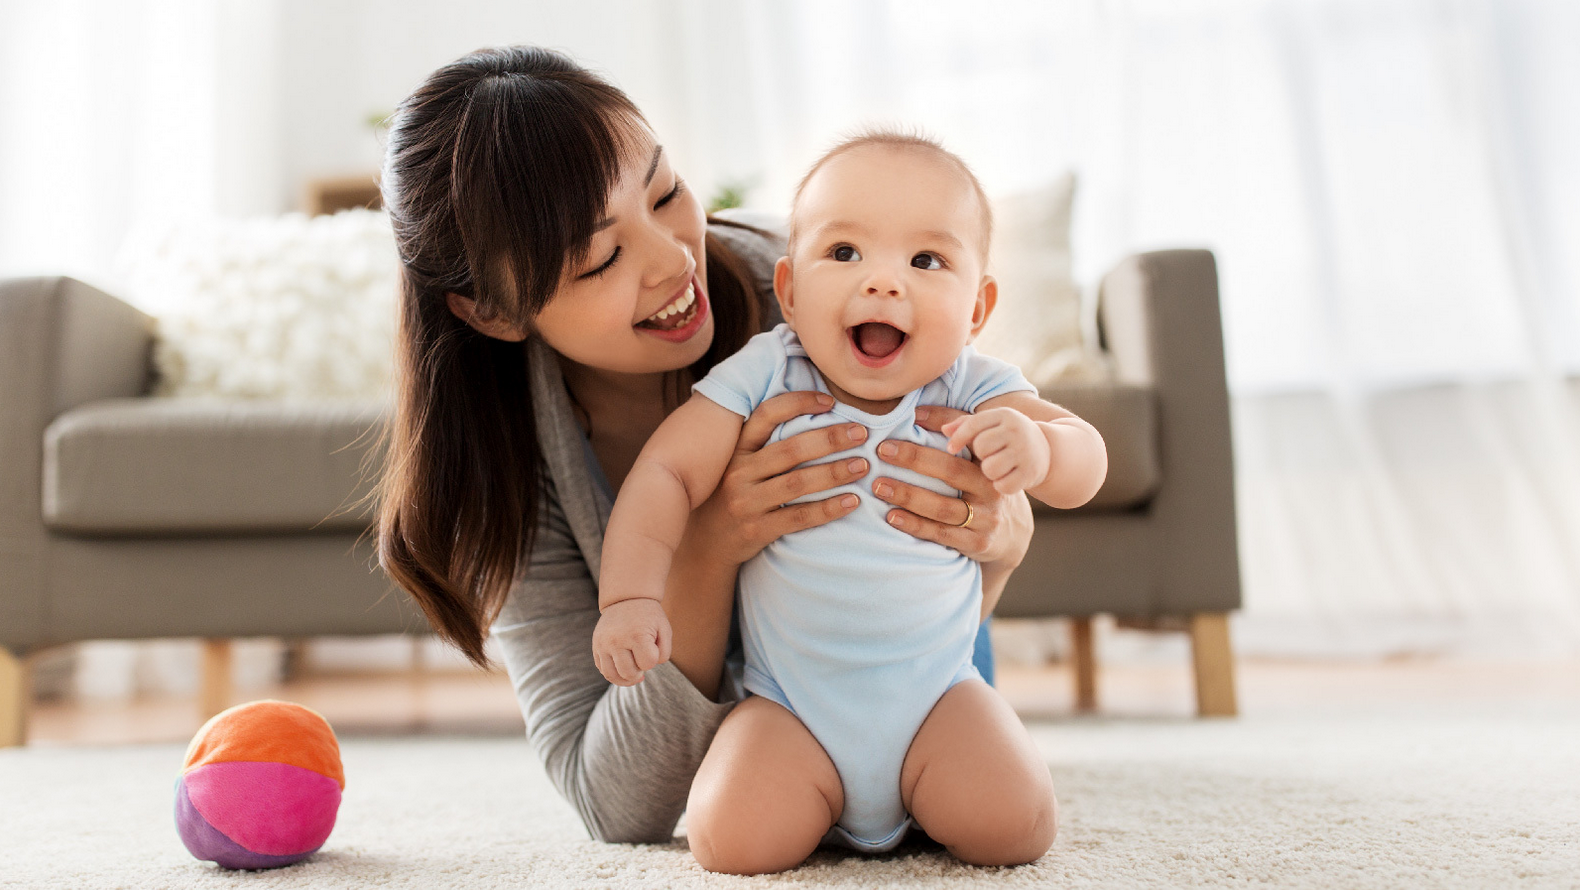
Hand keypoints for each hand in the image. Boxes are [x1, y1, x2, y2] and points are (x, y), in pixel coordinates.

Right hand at [592, 598, 672, 685]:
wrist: (627, 598)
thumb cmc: (649, 617)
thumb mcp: (664, 630)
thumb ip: (663, 653)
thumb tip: (643, 673)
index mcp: (636, 635)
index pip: (647, 663)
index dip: (653, 659)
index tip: (652, 648)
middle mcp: (616, 640)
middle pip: (629, 673)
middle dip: (639, 671)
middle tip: (642, 660)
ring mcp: (603, 644)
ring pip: (612, 676)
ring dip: (626, 679)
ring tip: (634, 674)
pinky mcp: (596, 646)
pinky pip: (603, 670)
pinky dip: (614, 674)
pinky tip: (623, 668)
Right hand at [688, 390, 866, 566]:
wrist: (708, 543)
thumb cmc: (735, 494)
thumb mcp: (740, 464)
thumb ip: (766, 442)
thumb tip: (816, 412)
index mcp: (737, 449)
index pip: (767, 414)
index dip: (799, 402)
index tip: (831, 401)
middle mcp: (739, 472)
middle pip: (791, 449)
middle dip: (831, 439)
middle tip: (862, 433)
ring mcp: (746, 502)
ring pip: (797, 483)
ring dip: (834, 472)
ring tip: (863, 466)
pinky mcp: (757, 530)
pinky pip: (799, 517)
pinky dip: (828, 509)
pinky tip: (852, 501)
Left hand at [870, 405, 1034, 569]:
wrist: (1010, 530)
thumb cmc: (980, 483)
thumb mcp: (975, 456)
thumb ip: (953, 430)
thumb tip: (916, 412)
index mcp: (989, 461)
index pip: (963, 441)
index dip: (935, 430)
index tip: (898, 430)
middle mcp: (991, 488)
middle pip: (951, 472)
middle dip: (914, 460)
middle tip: (881, 453)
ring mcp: (986, 518)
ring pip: (943, 507)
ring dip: (908, 496)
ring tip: (879, 487)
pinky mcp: (977, 542)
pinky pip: (941, 534)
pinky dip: (915, 525)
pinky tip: (892, 517)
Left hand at [939, 407, 1050, 494]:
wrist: (1047, 451)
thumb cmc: (1007, 438)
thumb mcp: (991, 425)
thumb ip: (964, 424)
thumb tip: (940, 427)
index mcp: (1004, 415)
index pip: (974, 424)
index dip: (958, 437)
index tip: (951, 448)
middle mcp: (1017, 430)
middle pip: (981, 446)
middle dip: (980, 455)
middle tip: (987, 456)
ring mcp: (1026, 452)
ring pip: (990, 468)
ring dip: (989, 472)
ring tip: (996, 468)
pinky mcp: (1031, 473)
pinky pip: (1002, 485)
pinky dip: (1000, 485)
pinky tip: (1005, 479)